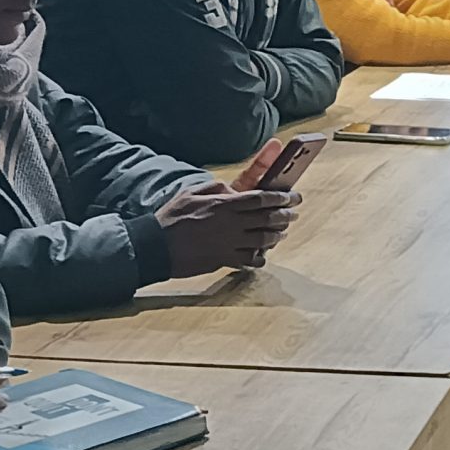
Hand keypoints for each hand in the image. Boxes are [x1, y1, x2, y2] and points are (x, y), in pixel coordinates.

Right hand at [156, 183, 302, 277]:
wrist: (155, 247)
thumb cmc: (171, 218)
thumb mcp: (191, 193)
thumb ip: (216, 189)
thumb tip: (234, 190)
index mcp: (223, 204)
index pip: (261, 198)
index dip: (281, 197)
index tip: (292, 197)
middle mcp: (231, 224)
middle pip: (268, 218)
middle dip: (286, 215)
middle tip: (293, 214)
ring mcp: (229, 244)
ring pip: (264, 240)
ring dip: (277, 236)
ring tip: (281, 233)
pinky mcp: (223, 260)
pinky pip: (250, 260)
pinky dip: (260, 258)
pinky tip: (263, 255)